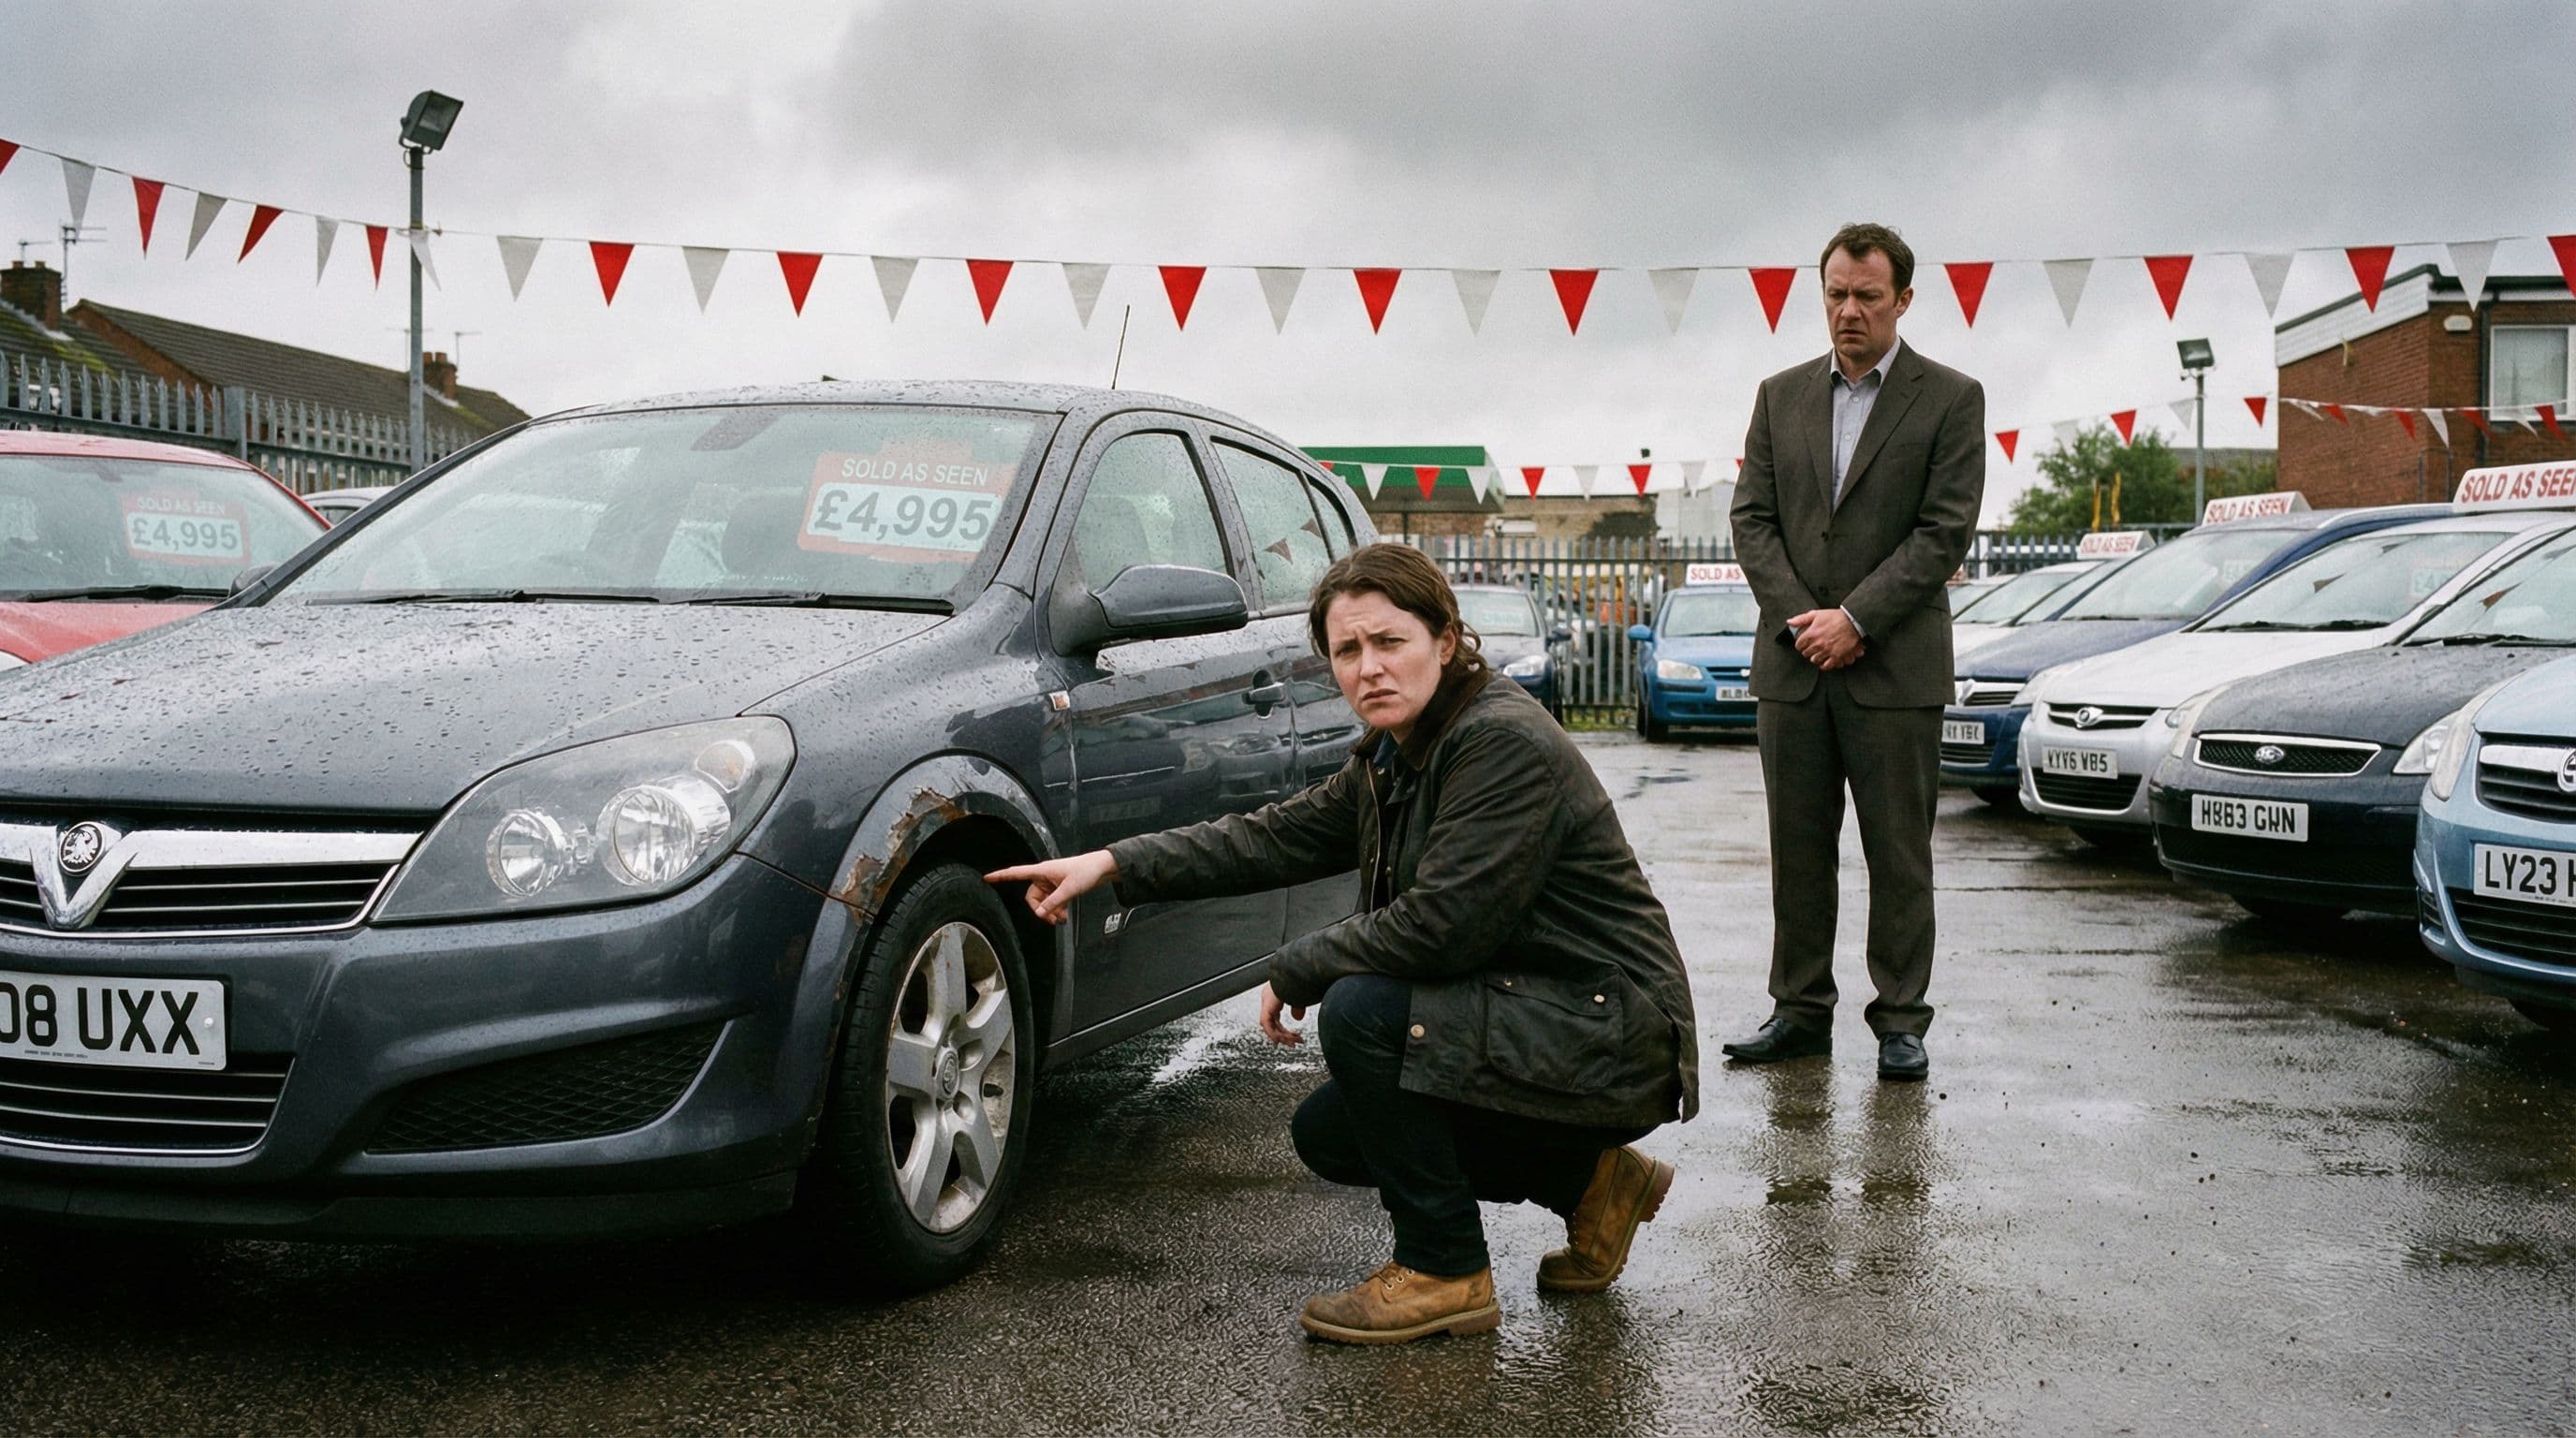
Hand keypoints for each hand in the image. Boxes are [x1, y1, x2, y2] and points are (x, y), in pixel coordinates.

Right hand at [984, 850, 1117, 924]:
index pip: (1017, 872)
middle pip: (1031, 897)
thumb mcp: (1069, 889)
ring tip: (1061, 920)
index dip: (1001, 876)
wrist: (1102, 868)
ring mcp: (1051, 883)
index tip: (987, 878)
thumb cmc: (1086, 871)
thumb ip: (1053, 903)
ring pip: (1043, 902)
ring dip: (1050, 912)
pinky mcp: (1059, 888)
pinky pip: (1051, 901)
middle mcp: (1044, 876)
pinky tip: (1064, 916)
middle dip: (1040, 910)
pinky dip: (1056, 909)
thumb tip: (1039, 914)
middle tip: (1052, 920)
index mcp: (1042, 871)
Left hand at [1257, 982, 1306, 1045]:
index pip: (1275, 1016)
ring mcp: (1267, 1001)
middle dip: (1285, 1034)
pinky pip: (1267, 1024)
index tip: (1291, 1036)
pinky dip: (1273, 1033)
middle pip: (1273, 1022)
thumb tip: (1297, 1018)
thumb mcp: (1301, 997)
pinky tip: (1280, 1040)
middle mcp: (1269, 997)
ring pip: (1270, 1025)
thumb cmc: (1303, 979)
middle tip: (1294, 1043)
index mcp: (1275, 994)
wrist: (1300, 972)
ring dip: (1282, 1036)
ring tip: (1294, 1043)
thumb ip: (1298, 1008)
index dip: (1282, 1028)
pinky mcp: (1267, 1006)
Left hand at [1787, 608, 1865, 671]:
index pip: (1798, 645)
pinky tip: (1824, 662)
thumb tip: (1789, 622)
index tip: (1804, 644)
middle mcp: (1817, 644)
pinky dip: (1824, 665)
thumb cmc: (1835, 617)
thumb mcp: (1816, 614)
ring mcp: (1827, 650)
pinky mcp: (1836, 655)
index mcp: (1811, 634)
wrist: (1853, 621)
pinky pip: (1826, 666)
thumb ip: (1801, 619)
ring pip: (1814, 660)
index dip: (1800, 645)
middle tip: (1812, 649)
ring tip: (1818, 654)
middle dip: (1808, 651)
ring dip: (1815, 657)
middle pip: (1806, 653)